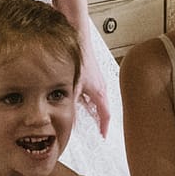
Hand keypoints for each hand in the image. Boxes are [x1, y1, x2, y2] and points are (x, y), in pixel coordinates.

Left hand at [76, 15, 113, 136]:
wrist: (80, 39)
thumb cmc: (80, 59)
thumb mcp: (73, 86)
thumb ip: (72, 103)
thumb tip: (68, 118)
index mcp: (99, 92)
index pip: (106, 115)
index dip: (104, 127)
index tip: (103, 136)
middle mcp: (101, 87)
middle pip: (102, 108)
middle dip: (99, 120)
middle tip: (96, 130)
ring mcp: (97, 81)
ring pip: (96, 100)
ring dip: (93, 109)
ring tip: (86, 118)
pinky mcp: (91, 75)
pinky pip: (92, 92)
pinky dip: (87, 100)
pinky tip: (77, 99)